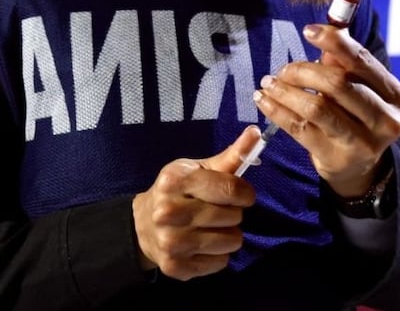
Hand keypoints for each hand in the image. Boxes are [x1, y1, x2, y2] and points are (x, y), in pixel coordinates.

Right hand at [132, 126, 260, 279]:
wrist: (143, 224)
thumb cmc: (177, 191)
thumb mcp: (198, 169)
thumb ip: (231, 155)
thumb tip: (257, 133)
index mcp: (175, 180)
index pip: (231, 190)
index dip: (245, 193)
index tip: (243, 195)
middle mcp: (168, 211)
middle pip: (233, 217)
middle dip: (233, 214)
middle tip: (218, 211)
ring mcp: (170, 241)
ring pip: (231, 242)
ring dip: (228, 236)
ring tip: (212, 228)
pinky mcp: (174, 266)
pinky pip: (220, 263)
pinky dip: (218, 255)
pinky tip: (202, 245)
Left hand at [253, 23, 399, 197]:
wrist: (358, 169)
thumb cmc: (354, 117)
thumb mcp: (357, 89)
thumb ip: (342, 63)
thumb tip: (319, 32)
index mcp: (394, 94)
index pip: (362, 61)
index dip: (334, 42)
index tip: (309, 31)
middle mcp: (385, 119)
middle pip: (337, 83)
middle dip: (303, 71)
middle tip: (282, 70)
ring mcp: (362, 142)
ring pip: (317, 107)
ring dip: (286, 91)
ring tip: (268, 84)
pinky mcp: (336, 158)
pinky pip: (300, 128)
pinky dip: (277, 111)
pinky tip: (265, 102)